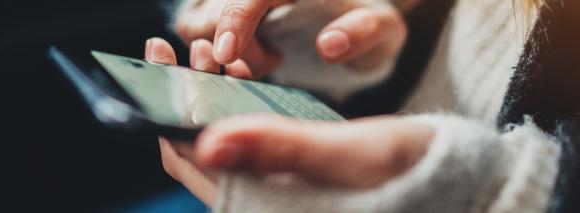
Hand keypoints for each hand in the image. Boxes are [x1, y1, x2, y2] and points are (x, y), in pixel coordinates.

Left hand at [145, 37, 433, 205]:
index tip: (159, 60)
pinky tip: (244, 73)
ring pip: (223, 138)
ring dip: (212, 93)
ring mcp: (276, 186)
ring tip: (215, 51)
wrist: (458, 183)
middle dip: (186, 92)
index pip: (190, 160)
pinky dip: (239, 101)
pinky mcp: (294, 172)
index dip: (165, 109)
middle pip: (198, 146)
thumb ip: (281, 149)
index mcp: (262, 205)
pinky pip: (250, 135)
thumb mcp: (349, 156)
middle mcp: (261, 198)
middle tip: (188, 45)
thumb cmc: (413, 173)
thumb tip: (208, 142)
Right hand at [175, 0, 408, 76]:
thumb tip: (330, 44)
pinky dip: (216, 54)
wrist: (353, 24)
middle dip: (236, 47)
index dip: (233, 19)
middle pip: (211, 12)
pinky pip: (195, 33)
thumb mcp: (384, 30)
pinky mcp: (218, 9)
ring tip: (270, 58)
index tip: (227, 55)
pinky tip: (252, 59)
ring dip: (225, 53)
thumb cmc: (366, 26)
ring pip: (195, 24)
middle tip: (277, 61)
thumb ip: (366, 31)